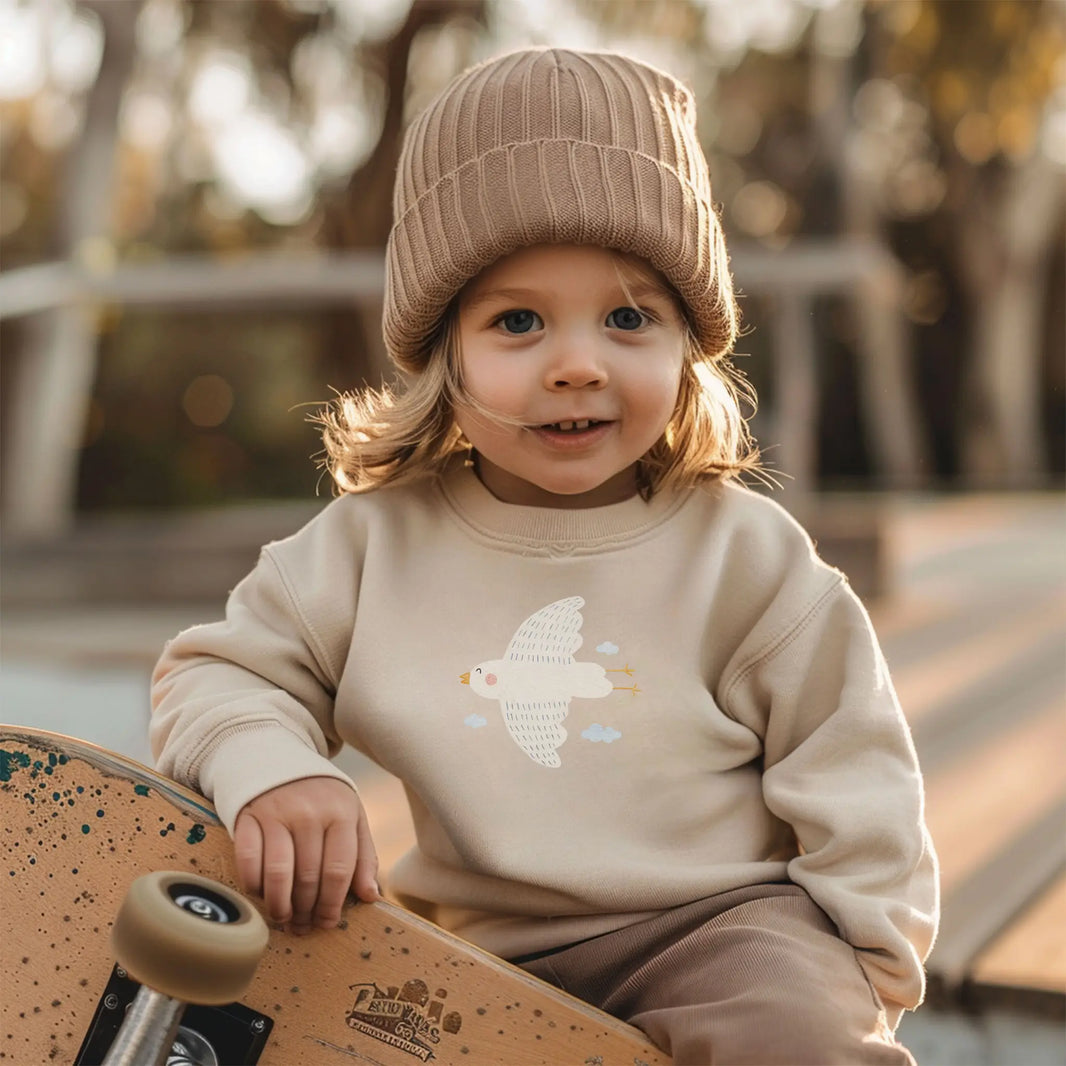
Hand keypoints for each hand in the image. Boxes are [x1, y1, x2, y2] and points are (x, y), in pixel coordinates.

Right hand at [233, 776, 378, 932]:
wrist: (280, 761)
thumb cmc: (322, 799)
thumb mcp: (352, 816)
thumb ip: (364, 855)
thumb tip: (371, 896)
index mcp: (341, 812)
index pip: (339, 870)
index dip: (333, 904)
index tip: (328, 923)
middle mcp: (309, 812)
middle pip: (308, 876)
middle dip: (306, 910)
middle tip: (303, 926)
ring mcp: (277, 813)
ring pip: (278, 873)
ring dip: (280, 905)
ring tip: (283, 917)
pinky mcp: (248, 816)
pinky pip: (248, 860)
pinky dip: (254, 884)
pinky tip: (260, 893)